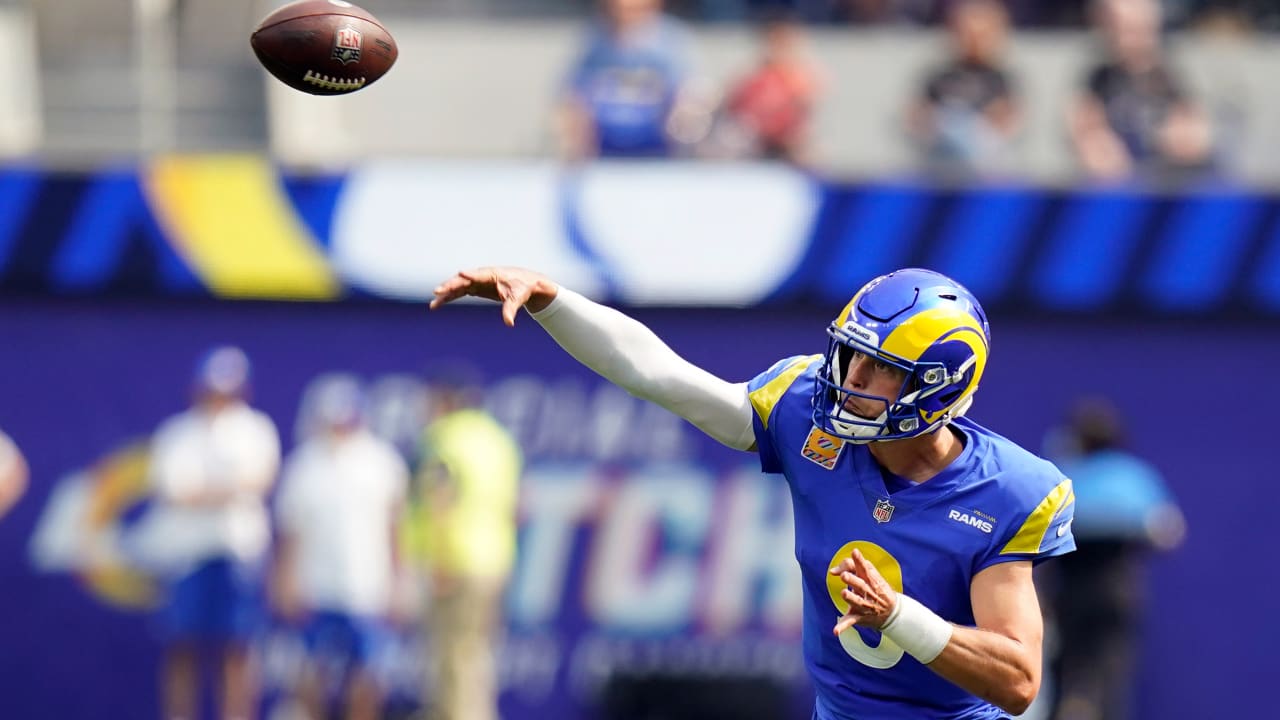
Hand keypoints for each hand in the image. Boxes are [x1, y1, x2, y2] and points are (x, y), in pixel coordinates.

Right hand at [429, 267, 558, 326]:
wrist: (527, 284)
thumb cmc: (523, 288)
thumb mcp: (518, 298)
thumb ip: (511, 309)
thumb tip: (509, 323)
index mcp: (493, 274)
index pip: (479, 274)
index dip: (470, 275)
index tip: (460, 274)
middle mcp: (482, 276)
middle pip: (463, 280)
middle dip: (450, 285)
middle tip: (438, 292)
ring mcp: (477, 281)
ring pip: (458, 286)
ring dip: (446, 294)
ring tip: (433, 304)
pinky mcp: (475, 287)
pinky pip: (459, 292)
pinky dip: (449, 297)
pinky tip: (438, 304)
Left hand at [829, 548, 897, 634]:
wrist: (893, 612)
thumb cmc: (876, 589)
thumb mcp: (871, 576)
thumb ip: (851, 567)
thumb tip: (832, 571)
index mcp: (871, 580)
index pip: (865, 568)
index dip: (859, 561)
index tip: (854, 552)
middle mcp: (868, 592)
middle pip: (861, 585)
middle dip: (853, 580)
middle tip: (845, 575)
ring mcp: (864, 605)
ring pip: (857, 602)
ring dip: (851, 598)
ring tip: (844, 593)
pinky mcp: (860, 617)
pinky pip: (850, 622)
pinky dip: (842, 627)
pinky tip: (835, 631)